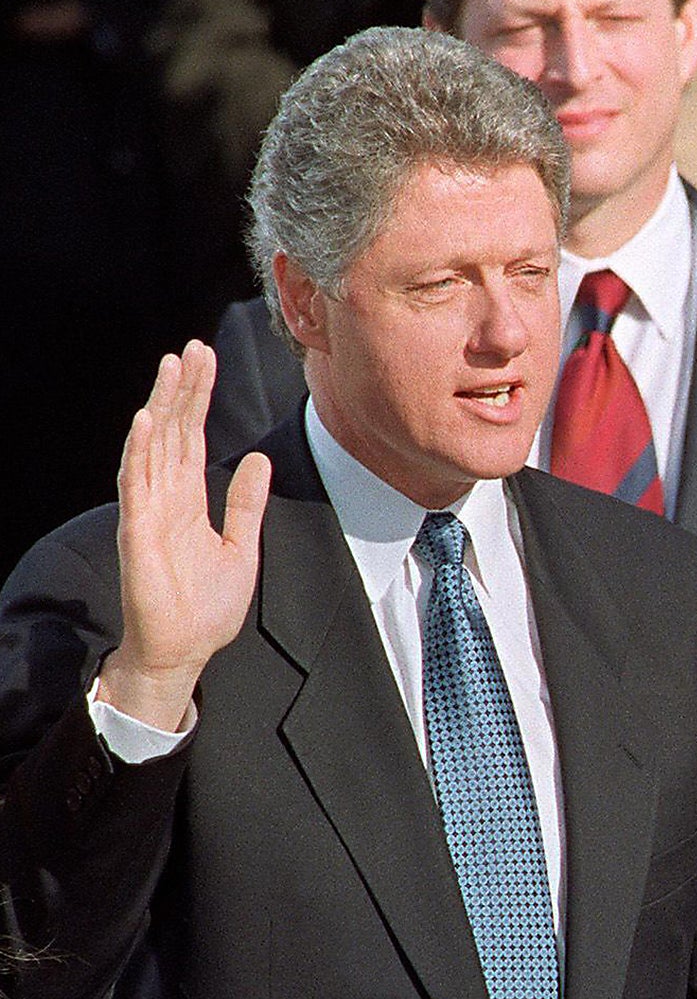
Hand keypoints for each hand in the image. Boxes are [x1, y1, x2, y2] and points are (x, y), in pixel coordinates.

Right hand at [99, 341, 270, 730]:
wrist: (185, 651)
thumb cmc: (206, 606)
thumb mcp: (242, 545)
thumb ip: (246, 502)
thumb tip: (256, 459)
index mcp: (190, 499)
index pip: (194, 436)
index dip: (200, 398)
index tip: (208, 359)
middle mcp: (166, 498)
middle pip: (175, 431)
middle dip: (184, 389)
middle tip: (193, 347)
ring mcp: (149, 512)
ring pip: (155, 446)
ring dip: (162, 406)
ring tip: (171, 366)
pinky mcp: (139, 532)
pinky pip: (137, 485)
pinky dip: (142, 451)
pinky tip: (148, 420)